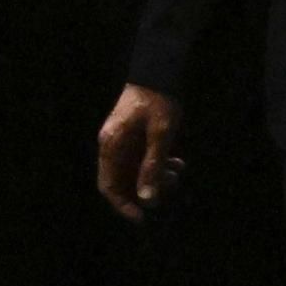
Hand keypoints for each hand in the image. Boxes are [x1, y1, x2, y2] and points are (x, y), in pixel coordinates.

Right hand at [95, 84, 182, 221]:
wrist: (159, 68)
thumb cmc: (158, 99)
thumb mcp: (160, 135)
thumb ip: (153, 167)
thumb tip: (147, 200)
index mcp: (112, 145)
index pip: (108, 186)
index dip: (123, 205)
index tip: (142, 217)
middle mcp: (112, 145)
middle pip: (123, 180)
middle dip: (145, 189)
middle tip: (168, 187)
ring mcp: (122, 139)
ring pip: (135, 170)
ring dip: (155, 176)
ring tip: (176, 173)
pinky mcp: (133, 135)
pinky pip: (142, 158)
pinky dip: (157, 164)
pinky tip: (177, 163)